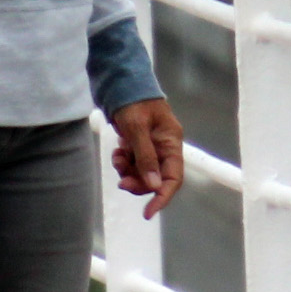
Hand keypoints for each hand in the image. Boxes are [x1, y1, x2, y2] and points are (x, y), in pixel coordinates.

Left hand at [110, 98, 183, 219]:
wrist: (118, 79)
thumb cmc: (131, 99)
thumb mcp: (136, 128)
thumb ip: (145, 156)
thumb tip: (154, 185)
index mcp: (171, 141)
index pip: (173, 178)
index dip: (162, 197)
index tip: (148, 212)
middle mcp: (164, 145)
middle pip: (156, 178)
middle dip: (139, 183)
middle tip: (122, 182)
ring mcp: (150, 144)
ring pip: (142, 172)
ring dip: (128, 171)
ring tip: (117, 157)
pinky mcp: (138, 143)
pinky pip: (132, 162)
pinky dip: (123, 161)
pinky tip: (117, 150)